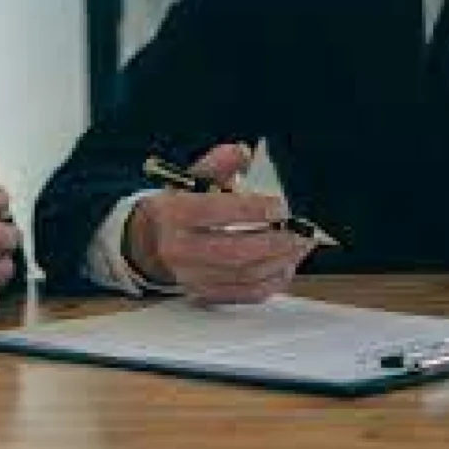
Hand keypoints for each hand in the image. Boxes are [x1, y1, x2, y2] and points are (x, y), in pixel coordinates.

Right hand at [125, 144, 312, 303]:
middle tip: (301, 233)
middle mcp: (179, 249)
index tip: (280, 207)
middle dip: (275, 242)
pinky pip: (244, 294)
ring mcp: (192, 277)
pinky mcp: (204, 295)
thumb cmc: (176, 209)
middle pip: (235, 251)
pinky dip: (270, 282)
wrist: (147, 244)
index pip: (216, 212)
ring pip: (244, 276)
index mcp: (173, 213)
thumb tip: (244, 153)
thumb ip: (218, 164)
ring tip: (300, 247)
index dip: (252, 210)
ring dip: (279, 262)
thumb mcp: (189, 179)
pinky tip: (285, 267)